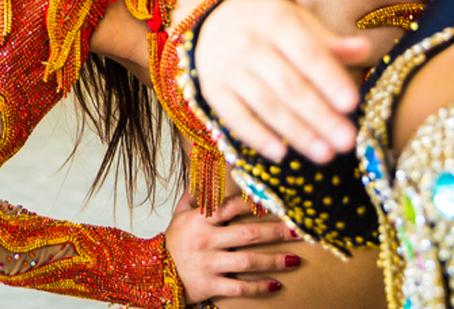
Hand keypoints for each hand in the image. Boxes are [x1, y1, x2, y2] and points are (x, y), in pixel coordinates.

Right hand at [166, 193, 298, 301]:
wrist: (155, 272)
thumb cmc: (174, 240)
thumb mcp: (180, 213)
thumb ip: (195, 193)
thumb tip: (205, 167)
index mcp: (199, 220)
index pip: (230, 207)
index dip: (253, 203)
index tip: (274, 201)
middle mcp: (205, 240)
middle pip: (247, 235)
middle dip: (275, 232)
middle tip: (297, 230)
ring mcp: (209, 264)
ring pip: (248, 262)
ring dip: (274, 261)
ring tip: (295, 260)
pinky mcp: (211, 285)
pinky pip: (240, 288)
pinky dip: (259, 287)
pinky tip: (276, 285)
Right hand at [196, 0, 370, 163]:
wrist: (212, 23)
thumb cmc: (267, 26)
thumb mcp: (297, 22)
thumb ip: (328, 42)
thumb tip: (364, 48)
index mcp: (277, 21)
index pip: (307, 53)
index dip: (329, 79)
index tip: (352, 104)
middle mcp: (249, 43)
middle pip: (289, 84)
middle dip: (319, 115)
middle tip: (346, 141)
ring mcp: (228, 68)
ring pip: (266, 104)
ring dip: (297, 132)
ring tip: (325, 154)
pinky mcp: (213, 90)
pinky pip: (235, 116)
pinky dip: (257, 136)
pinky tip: (280, 153)